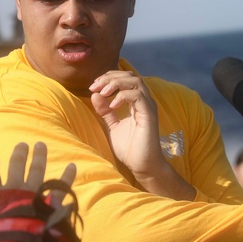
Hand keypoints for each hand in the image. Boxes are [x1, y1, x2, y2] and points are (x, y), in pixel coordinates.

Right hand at [0, 142, 75, 241]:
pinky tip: (73, 166)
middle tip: (22, 145)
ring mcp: (33, 193)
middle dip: (19, 155)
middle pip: (15, 167)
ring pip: (37, 169)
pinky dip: (67, 176)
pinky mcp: (50, 201)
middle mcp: (13, 190)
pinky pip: (60, 186)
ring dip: (39, 157)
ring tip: (40, 145)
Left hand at [88, 71, 192, 198]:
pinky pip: (138, 97)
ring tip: (103, 93)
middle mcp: (144, 101)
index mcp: (136, 102)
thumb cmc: (129, 148)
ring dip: (116, 83)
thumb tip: (95, 94)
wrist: (142, 165)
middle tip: (95, 87)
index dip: (107, 78)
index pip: (124, 78)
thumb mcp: (112, 126)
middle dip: (109, 77)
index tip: (93, 87)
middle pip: (129, 76)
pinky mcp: (149, 115)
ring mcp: (148, 107)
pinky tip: (112, 106)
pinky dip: (123, 96)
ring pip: (135, 82)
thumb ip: (105, 111)